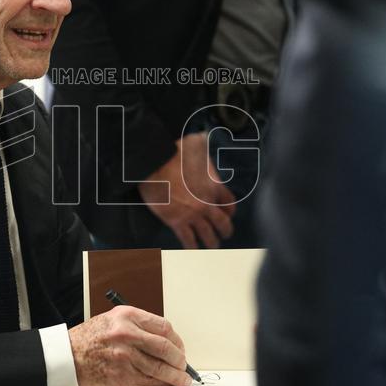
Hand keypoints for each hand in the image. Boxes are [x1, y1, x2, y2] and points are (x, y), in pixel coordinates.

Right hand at [69, 306, 191, 385]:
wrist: (68, 355)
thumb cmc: (90, 338)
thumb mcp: (114, 320)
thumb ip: (138, 326)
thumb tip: (165, 340)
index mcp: (128, 317)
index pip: (164, 327)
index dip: (177, 340)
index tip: (180, 348)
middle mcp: (127, 335)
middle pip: (165, 348)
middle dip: (180, 360)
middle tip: (184, 365)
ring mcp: (124, 357)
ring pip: (159, 368)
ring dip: (174, 376)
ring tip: (181, 379)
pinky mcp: (121, 376)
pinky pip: (147, 382)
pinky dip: (159, 385)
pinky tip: (164, 385)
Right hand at [138, 132, 235, 248]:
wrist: (155, 163)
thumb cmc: (173, 152)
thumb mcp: (195, 144)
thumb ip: (203, 143)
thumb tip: (203, 135)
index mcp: (214, 186)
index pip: (230, 204)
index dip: (231, 212)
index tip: (229, 216)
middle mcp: (208, 203)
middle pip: (223, 224)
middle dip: (225, 232)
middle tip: (223, 236)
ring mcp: (193, 214)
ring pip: (208, 236)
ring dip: (211, 243)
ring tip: (211, 247)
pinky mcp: (177, 222)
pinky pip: (188, 240)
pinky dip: (192, 247)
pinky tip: (192, 250)